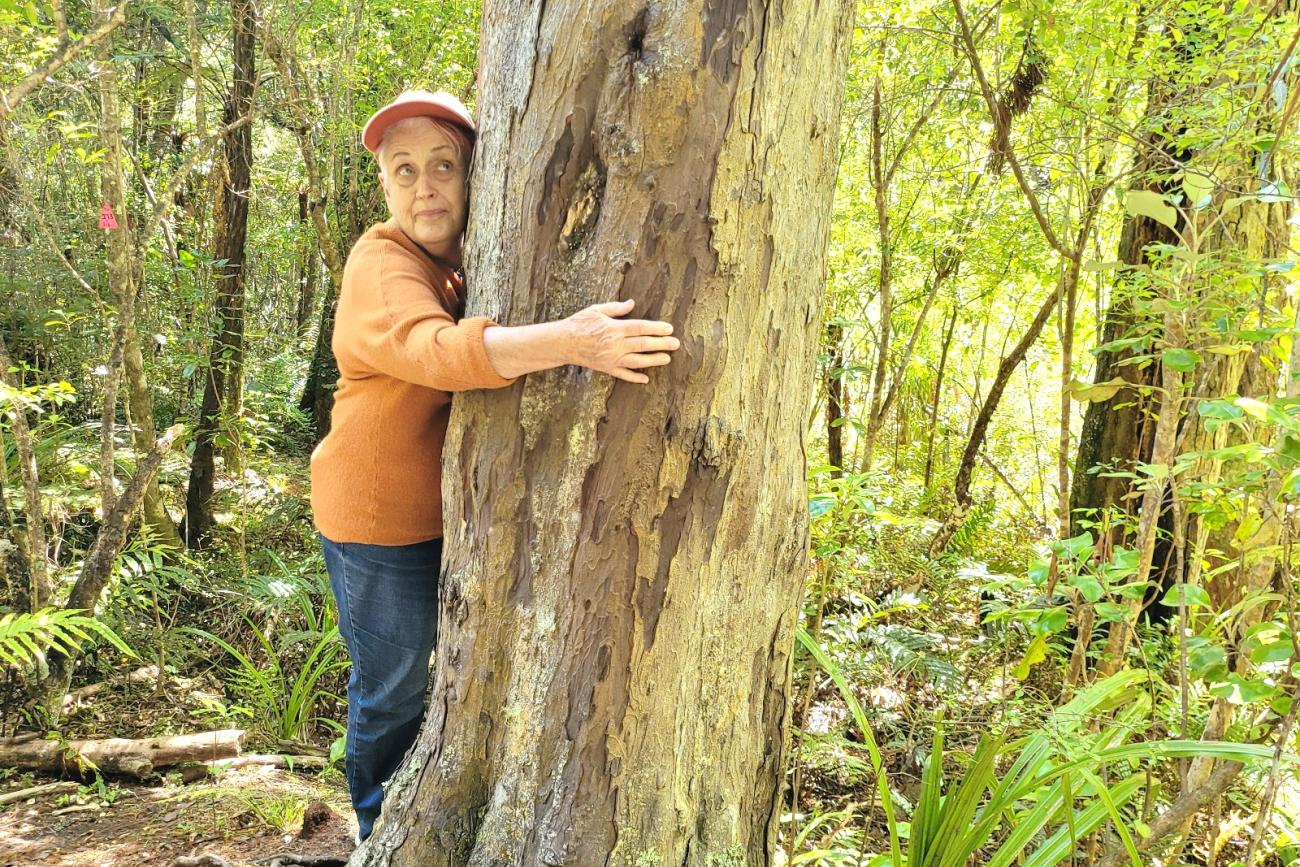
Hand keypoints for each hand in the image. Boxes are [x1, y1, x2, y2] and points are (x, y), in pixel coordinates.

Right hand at [565, 299, 679, 383]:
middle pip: (643, 344)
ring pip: (637, 361)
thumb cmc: (579, 323)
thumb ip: (616, 308)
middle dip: (661, 344)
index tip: (669, 328)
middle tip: (676, 344)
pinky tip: (645, 379)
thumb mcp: (597, 310)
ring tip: (667, 359)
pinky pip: (623, 374)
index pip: (640, 328)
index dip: (656, 328)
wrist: (563, 343)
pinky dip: (635, 378)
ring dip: (653, 360)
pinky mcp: (606, 368)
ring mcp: (612, 358)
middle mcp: (615, 344)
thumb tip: (632, 303)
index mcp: (614, 328)